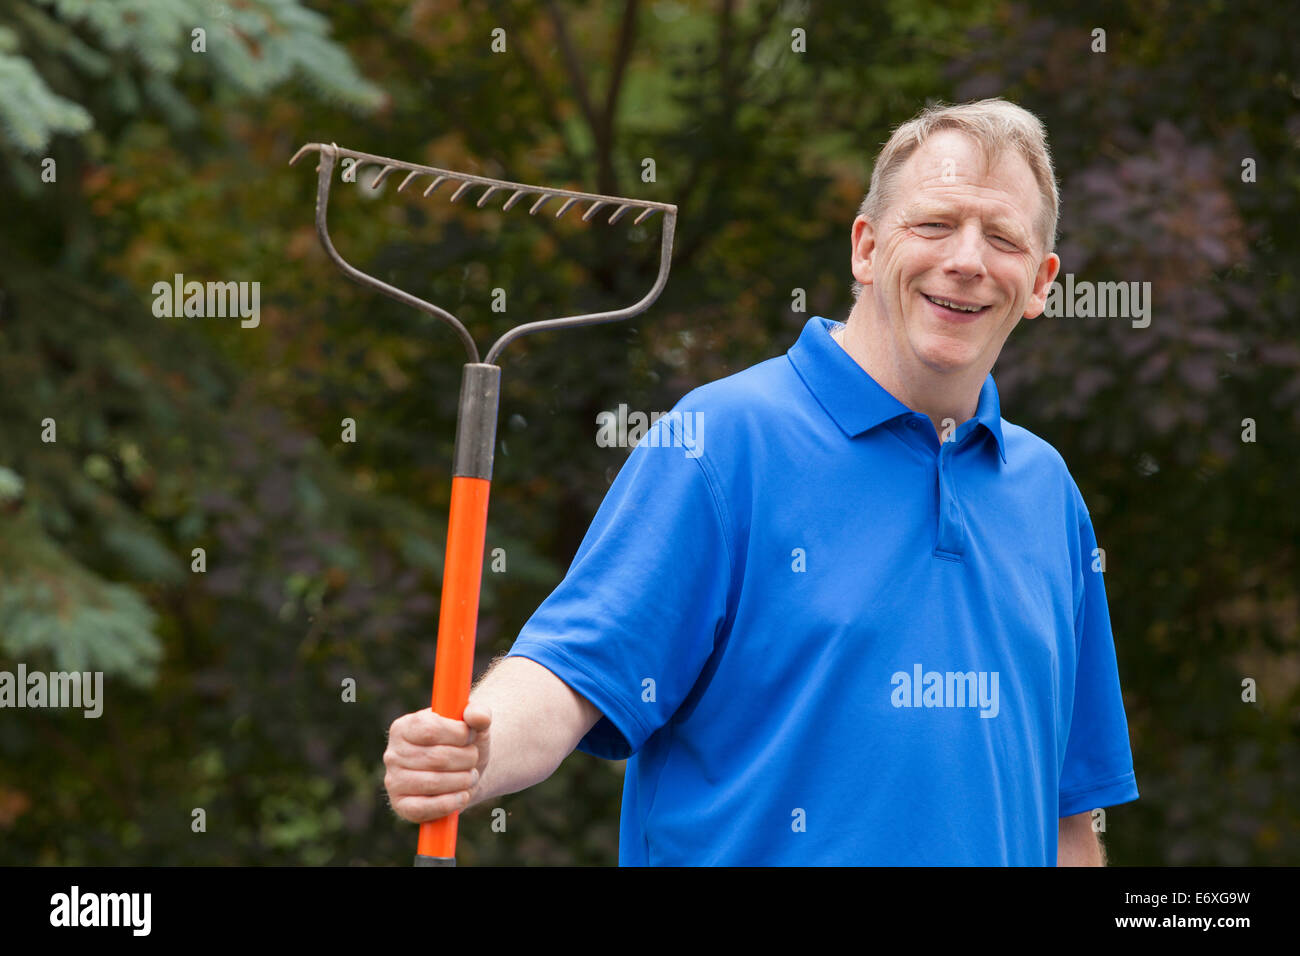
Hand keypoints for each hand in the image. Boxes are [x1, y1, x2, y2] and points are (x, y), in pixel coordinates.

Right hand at [383, 702, 491, 822]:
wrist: (460, 772)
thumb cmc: (462, 744)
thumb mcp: (472, 724)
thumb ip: (478, 713)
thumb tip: (478, 716)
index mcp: (404, 727)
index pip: (430, 729)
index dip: (458, 734)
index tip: (471, 737)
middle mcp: (393, 754)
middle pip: (436, 758)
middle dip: (466, 759)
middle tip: (474, 759)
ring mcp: (394, 781)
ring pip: (433, 782)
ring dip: (462, 780)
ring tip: (471, 776)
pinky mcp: (401, 805)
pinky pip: (425, 808)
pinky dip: (451, 802)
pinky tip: (463, 795)